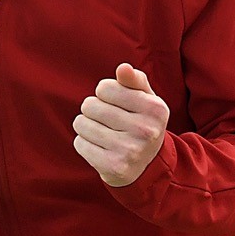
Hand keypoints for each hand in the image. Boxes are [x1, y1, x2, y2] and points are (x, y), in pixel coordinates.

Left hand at [72, 63, 169, 187]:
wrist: (147, 167)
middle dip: (92, 109)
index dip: (104, 93)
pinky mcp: (114, 167)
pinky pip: (80, 144)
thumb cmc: (141, 122)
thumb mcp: (145, 99)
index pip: (104, 88)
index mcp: (155, 109)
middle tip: (105, 119)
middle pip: (90, 105)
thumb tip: (123, 68)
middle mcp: (145, 130)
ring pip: (81, 124)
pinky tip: (99, 147)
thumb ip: (134, 79)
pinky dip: (84, 143)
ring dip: (86, 125)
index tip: (113, 102)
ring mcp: (130, 151)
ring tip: (101, 132)